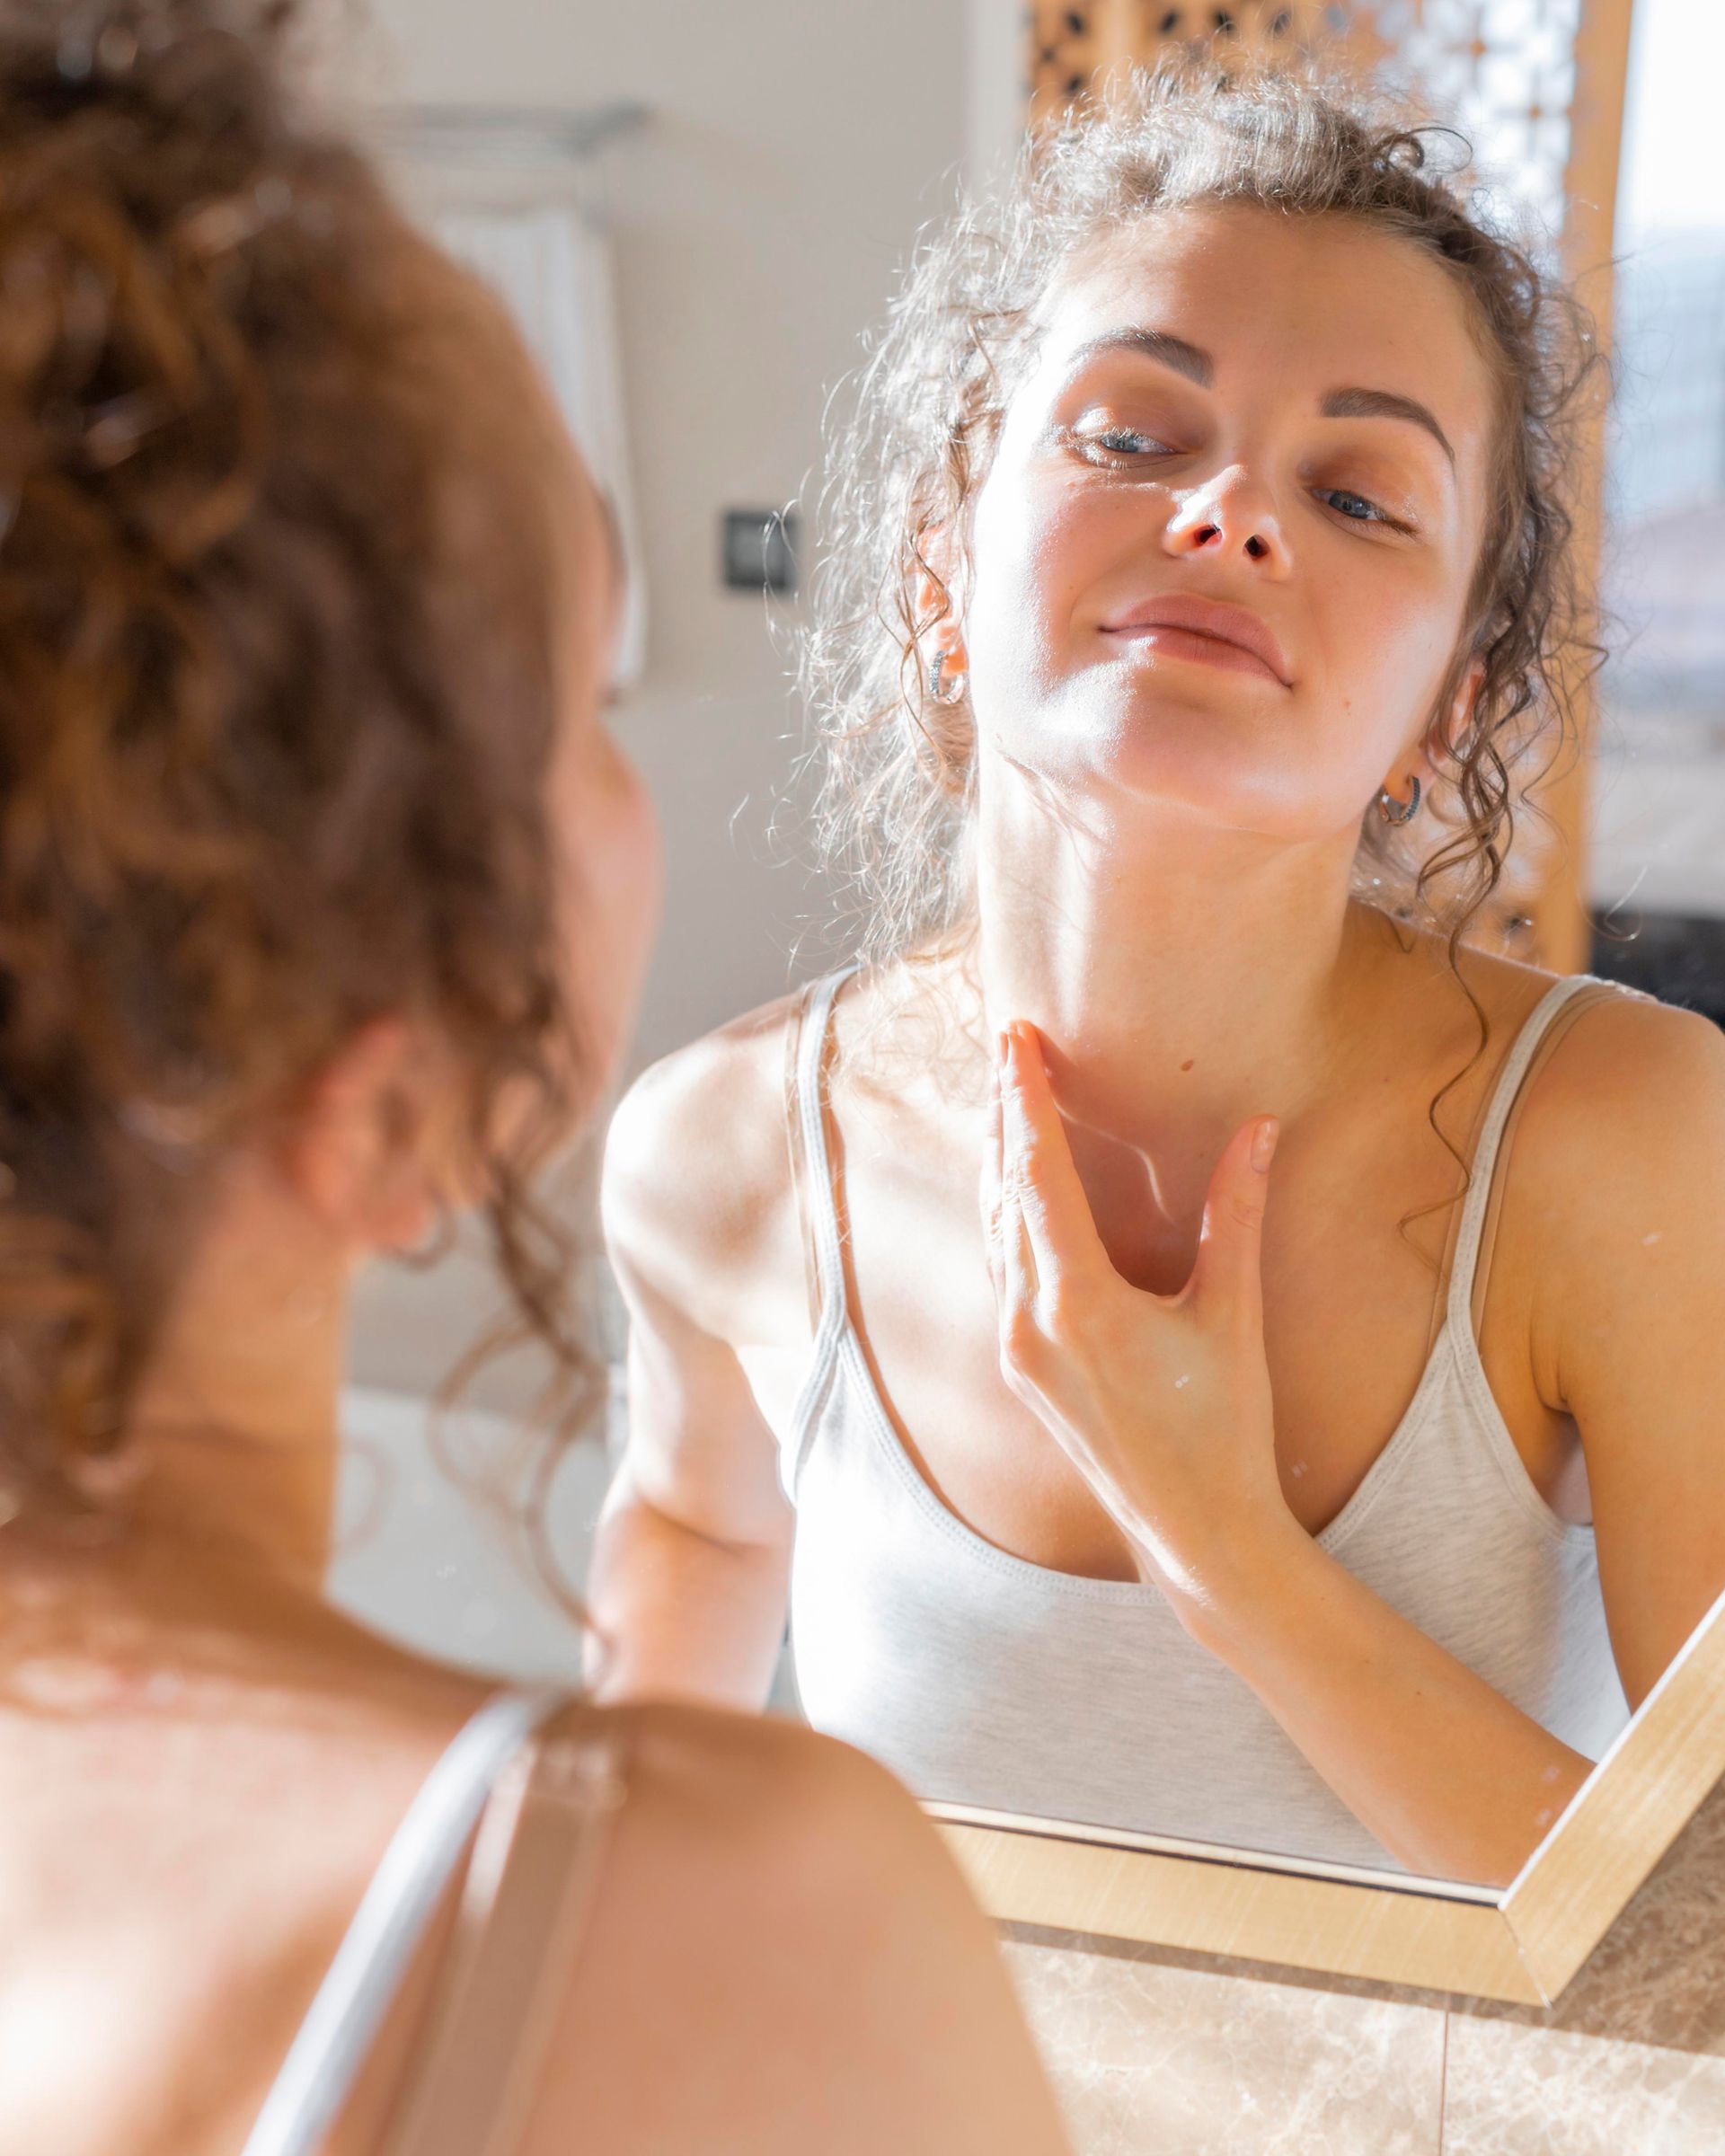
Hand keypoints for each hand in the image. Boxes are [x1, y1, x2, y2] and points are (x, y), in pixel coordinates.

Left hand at [982, 1021, 1294, 1605]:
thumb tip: (1258, 1128)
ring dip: (999, 1164)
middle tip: (1007, 1046)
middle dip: (1006, 1115)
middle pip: (1005, 1193)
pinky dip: (1005, 1216)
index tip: (1017, 1040)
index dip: (1028, 1100)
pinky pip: (1000, 1272)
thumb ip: (1236, 1215)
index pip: (1038, 1174)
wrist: (1194, 1529)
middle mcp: (1030, 1322)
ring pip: (994, 1233)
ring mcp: (1017, 1350)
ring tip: (1006, 1101)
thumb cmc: (1225, 1426)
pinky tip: (1013, 1191)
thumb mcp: (1235, 1315)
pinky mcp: (1021, 1370)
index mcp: (1079, 1302)